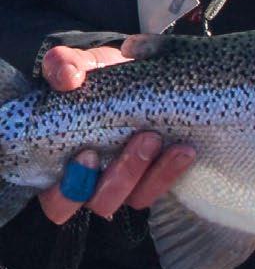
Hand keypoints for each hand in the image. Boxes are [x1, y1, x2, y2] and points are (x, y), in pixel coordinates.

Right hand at [37, 41, 196, 225]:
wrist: (131, 74)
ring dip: (152, 174)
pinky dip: (172, 170)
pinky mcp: (154, 179)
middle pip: (101, 203)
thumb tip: (66, 79)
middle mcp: (92, 185)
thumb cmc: (93, 79)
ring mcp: (126, 185)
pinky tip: (184, 149)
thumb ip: (62, 66)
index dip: (67, 190)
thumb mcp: (75, 66)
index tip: (87, 152)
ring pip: (135, 199)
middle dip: (121, 176)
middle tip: (142, 139)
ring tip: (160, 137)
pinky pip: (163, 187)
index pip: (55, 203)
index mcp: (61, 168)